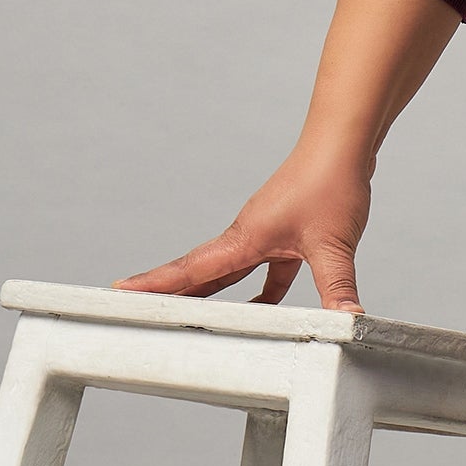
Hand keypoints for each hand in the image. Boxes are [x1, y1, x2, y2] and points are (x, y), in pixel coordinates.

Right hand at [114, 144, 371, 312]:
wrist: (343, 143)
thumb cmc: (330, 180)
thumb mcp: (333, 244)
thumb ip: (337, 286)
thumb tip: (346, 320)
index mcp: (245, 237)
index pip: (191, 268)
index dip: (155, 284)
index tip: (118, 292)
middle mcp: (247, 236)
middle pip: (200, 273)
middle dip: (171, 295)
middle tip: (136, 313)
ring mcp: (265, 234)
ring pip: (231, 273)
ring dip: (215, 296)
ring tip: (194, 322)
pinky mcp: (286, 234)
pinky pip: (266, 271)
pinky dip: (266, 292)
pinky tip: (272, 312)